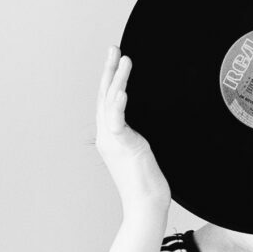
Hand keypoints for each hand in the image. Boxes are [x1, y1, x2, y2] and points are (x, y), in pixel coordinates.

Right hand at [96, 48, 169, 214]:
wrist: (146, 204)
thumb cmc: (148, 183)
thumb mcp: (142, 152)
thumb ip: (138, 137)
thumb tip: (147, 127)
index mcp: (111, 136)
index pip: (108, 101)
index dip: (111, 78)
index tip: (117, 59)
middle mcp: (107, 137)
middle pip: (104, 95)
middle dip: (109, 69)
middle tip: (113, 47)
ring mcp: (112, 141)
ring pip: (110, 102)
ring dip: (117, 78)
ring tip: (124, 57)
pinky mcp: (122, 146)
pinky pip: (117, 119)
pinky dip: (118, 103)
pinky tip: (122, 88)